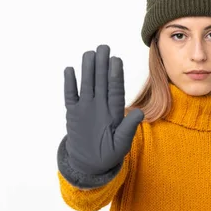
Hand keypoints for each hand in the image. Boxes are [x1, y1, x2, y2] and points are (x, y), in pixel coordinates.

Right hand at [60, 44, 143, 186]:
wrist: (91, 163)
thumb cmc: (110, 153)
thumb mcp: (122, 143)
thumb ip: (128, 127)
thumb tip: (140, 114)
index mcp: (115, 111)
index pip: (115, 89)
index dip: (116, 75)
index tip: (116, 60)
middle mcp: (101, 105)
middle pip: (101, 81)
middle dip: (102, 65)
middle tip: (103, 47)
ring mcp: (87, 108)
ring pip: (87, 84)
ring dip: (87, 69)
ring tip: (89, 53)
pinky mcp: (74, 113)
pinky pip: (71, 96)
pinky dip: (70, 84)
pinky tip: (70, 70)